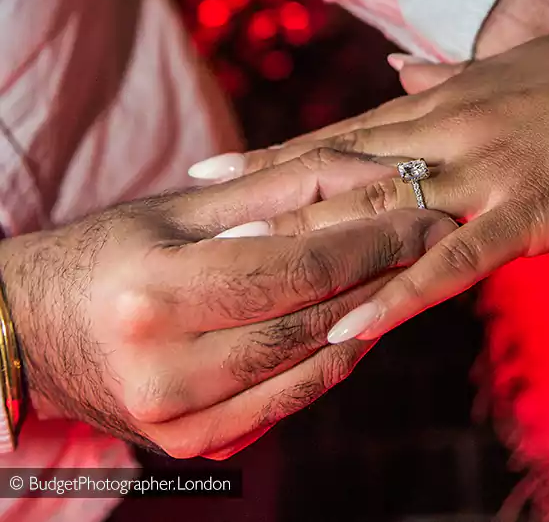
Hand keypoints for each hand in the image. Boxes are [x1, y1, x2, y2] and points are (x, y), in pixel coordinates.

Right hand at [0, 151, 454, 457]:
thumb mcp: (182, 209)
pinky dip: (333, 359)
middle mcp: (168, 370)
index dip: (376, 238)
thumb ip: (279, 189)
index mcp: (158, 295)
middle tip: (438, 239)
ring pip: (313, 367)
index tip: (429, 213)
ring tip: (411, 274)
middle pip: (315, 319)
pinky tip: (360, 320)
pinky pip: (292, 401)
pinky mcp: (197, 444)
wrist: (32, 332)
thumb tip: (371, 175)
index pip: (300, 266)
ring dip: (373, 317)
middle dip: (388, 275)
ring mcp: (183, 420)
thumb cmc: (111, 254)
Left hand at [213, 0, 548, 342]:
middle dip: (265, 202)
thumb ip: (449, 75)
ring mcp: (488, 169)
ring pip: (382, 213)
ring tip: (244, 273)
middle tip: (194, 230)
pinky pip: (454, 260)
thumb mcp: (511, 69)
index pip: (341, 134)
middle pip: (339, 171)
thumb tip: (401, 67)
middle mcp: (451, 131)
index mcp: (445, 103)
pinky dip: (400, 293)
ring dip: (311, 246)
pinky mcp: (532, 209)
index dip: (273, 157)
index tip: (213, 174)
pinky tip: (352, 323)